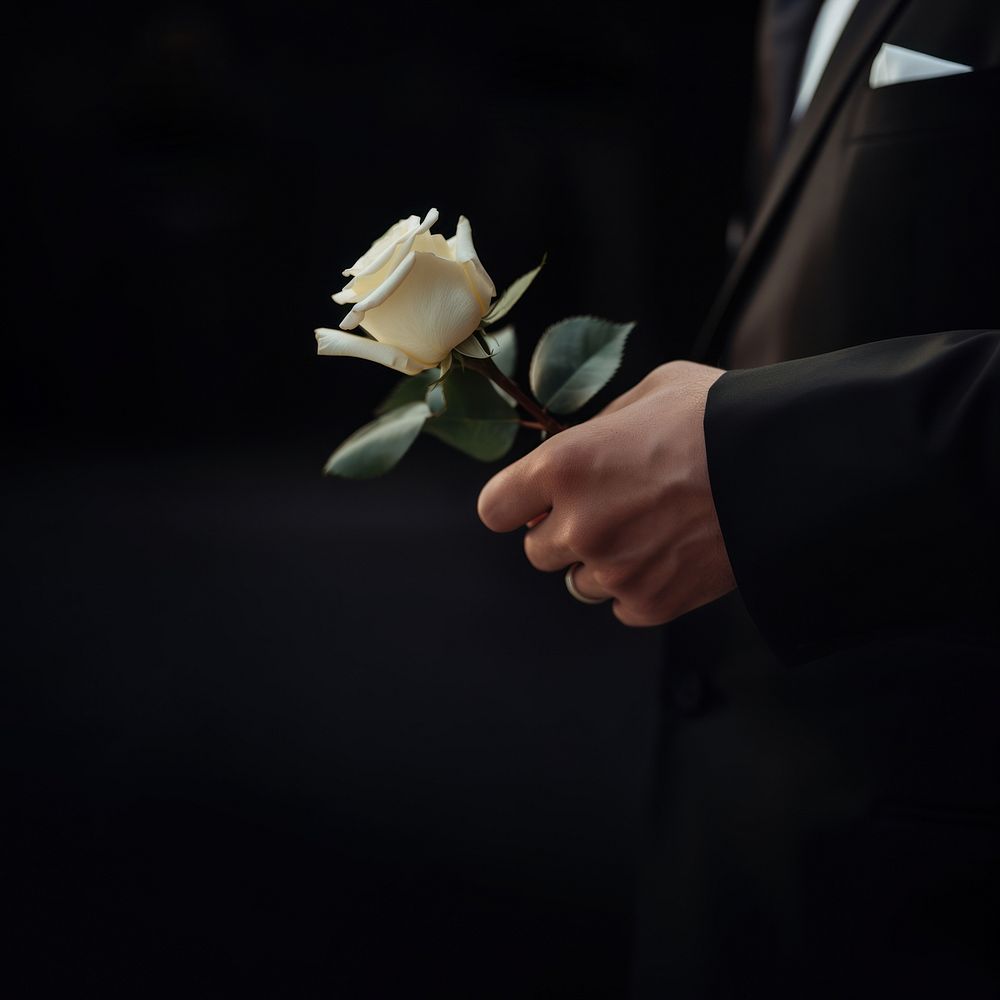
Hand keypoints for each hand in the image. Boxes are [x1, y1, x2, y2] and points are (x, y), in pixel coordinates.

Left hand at [477, 361, 736, 625]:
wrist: (785, 464)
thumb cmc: (716, 416)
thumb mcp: (647, 393)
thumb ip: (598, 428)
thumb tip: (576, 449)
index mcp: (563, 465)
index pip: (495, 509)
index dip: (514, 506)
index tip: (533, 503)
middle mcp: (578, 524)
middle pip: (537, 551)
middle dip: (563, 533)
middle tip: (609, 511)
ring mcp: (614, 569)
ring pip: (579, 582)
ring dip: (603, 562)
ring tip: (651, 531)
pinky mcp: (651, 603)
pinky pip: (622, 606)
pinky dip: (640, 587)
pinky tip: (672, 555)